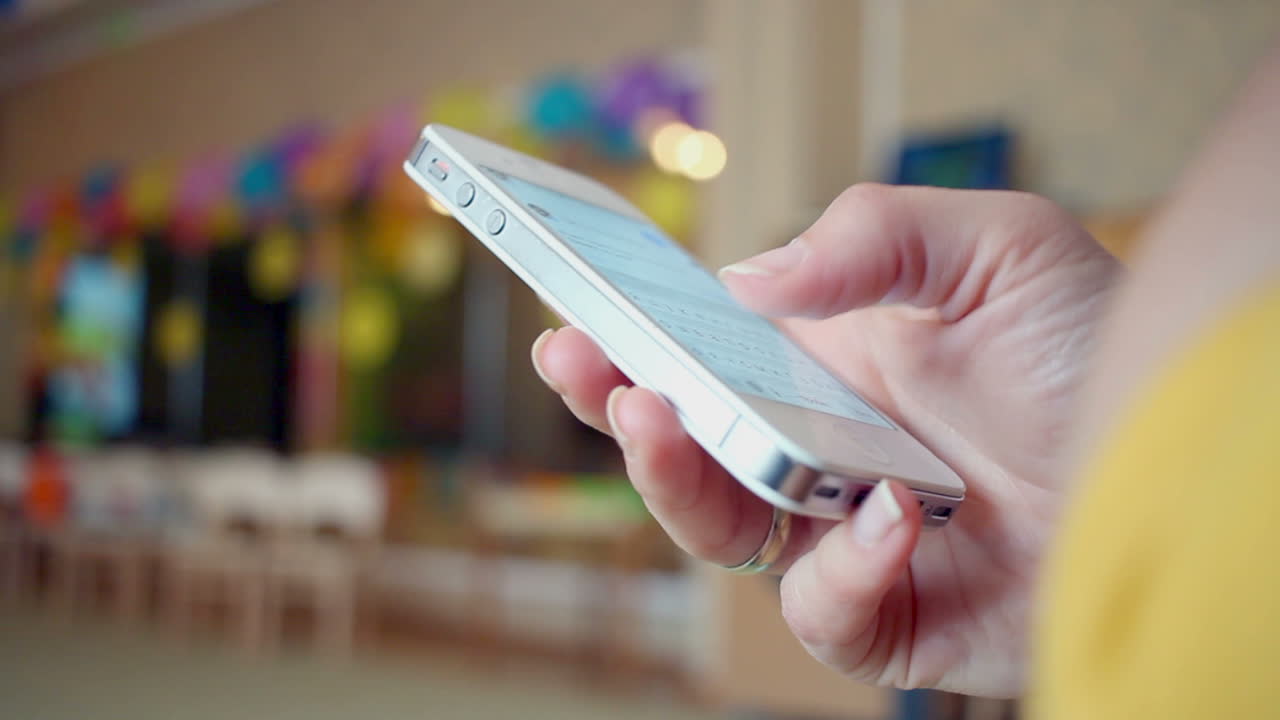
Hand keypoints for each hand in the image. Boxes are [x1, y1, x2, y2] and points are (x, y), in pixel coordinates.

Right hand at [530, 183, 1120, 696]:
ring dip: (683, 482)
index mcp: (825, 367)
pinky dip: (842, 568)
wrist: (1182, 465)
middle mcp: (820, 451)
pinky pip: (824, 610)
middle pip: (687, 449)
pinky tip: (891, 519)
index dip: (633, 341)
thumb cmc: (1095, 352)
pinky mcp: (889, 617)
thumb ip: (871, 237)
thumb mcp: (997, 248)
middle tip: (586, 366)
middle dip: (621, 411)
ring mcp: (845, 536)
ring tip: (669, 422)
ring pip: (722, 532)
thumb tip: (746, 284)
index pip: (703, 357)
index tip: (577, 315)